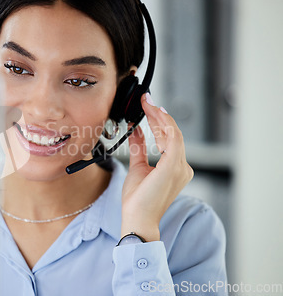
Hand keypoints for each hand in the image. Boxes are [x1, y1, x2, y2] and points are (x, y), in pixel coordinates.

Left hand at [120, 93, 193, 241]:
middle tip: (146, 99)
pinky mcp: (173, 166)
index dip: (158, 120)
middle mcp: (182, 167)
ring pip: (173, 133)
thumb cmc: (138, 200)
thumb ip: (139, 147)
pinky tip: (155, 114)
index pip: (168, 138)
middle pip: (171, 133)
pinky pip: (173, 139)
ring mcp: (180, 167)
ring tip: (147, 103)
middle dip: (158, 114)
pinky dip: (164, 125)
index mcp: (175, 168)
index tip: (147, 106)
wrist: (137, 218)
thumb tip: (136, 130)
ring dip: (159, 116)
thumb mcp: (137, 166)